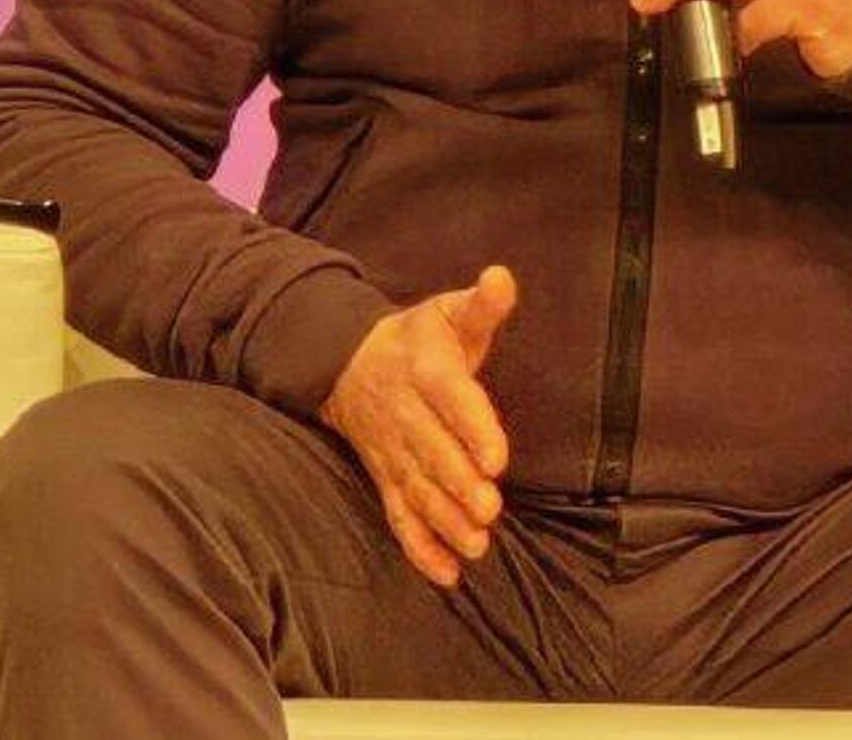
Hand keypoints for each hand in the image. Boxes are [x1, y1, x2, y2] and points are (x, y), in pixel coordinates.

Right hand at [321, 264, 516, 587]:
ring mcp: (392, 450)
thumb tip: (503, 277)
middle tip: (489, 508)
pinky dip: (418, 547)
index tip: (497, 456)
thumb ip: (482, 304)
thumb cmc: (418, 339)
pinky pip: (397, 514)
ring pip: (416, 489)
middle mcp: (405, 413)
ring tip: (476, 545)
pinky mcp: (385, 477)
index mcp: (425, 367)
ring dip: (444, 520)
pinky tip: (446, 574)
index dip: (472, 426)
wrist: (349, 362)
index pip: (449, 397)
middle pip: (431, 451)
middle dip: (458, 482)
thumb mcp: (447, 313)